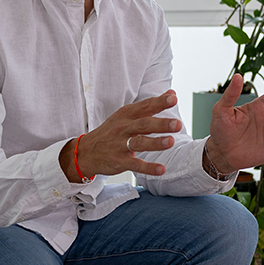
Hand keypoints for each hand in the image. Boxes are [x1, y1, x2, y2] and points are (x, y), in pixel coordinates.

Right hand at [59, 91, 180, 181]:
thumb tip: (172, 94)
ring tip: (171, 142)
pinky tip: (161, 169)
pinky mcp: (119, 162)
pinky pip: (135, 165)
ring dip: (155, 143)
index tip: (173, 99)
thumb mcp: (127, 115)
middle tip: (177, 124)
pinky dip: (148, 168)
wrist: (86, 152)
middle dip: (161, 124)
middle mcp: (123, 128)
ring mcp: (120, 145)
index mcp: (126, 115)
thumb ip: (150, 106)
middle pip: (143, 124)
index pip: (145, 106)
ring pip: (139, 143)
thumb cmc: (112, 131)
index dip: (159, 103)